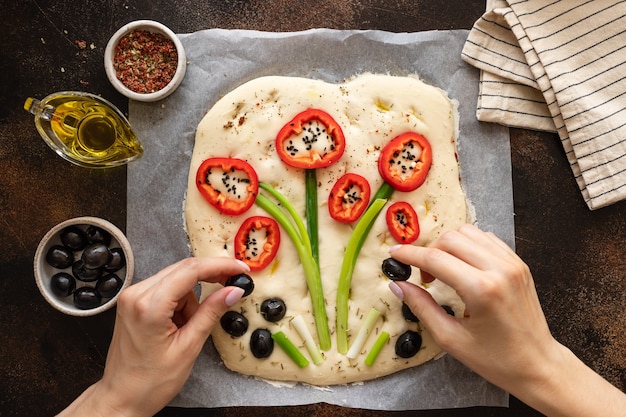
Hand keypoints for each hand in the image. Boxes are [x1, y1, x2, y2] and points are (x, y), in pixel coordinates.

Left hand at [58, 257, 247, 416]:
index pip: (191, 270)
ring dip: (191, 297)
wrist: (123, 397)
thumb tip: (232, 290)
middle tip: (231, 286)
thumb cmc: (149, 382)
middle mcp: (136, 295)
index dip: (220, 266)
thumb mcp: (188, 347)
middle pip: (183, 269)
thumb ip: (211, 313)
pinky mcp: (133, 302)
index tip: (240, 269)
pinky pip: (165, 289)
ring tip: (188, 327)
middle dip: (210, 277)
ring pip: (176, 279)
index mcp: (149, 306)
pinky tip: (179, 323)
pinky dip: (179, 301)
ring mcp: (132, 297)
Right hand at [388, 224, 625, 416]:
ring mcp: (512, 263)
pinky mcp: (519, 263)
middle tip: (423, 276)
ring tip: (443, 270)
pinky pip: (486, 239)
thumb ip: (421, 307)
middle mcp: (499, 269)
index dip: (409, 254)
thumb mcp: (450, 339)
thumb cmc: (496, 359)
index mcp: (481, 290)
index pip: (435, 258)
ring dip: (448, 246)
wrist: (538, 365)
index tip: (394, 254)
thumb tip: (398, 285)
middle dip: (429, 252)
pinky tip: (462, 266)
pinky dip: (467, 246)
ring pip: (468, 232)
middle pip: (450, 239)